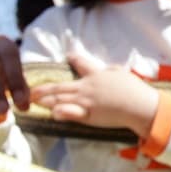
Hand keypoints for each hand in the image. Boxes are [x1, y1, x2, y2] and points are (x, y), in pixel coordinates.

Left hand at [31, 52, 158, 136]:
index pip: (82, 64)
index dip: (74, 59)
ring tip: (35, 102)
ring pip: (61, 100)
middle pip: (61, 87)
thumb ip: (112, 71)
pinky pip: (72, 113)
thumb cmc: (134, 89)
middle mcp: (87, 87)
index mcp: (96, 75)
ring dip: (47, 100)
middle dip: (45, 88)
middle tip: (32, 90)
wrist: (138, 105)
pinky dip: (61, 113)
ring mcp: (86, 101)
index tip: (67, 56)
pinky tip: (52, 113)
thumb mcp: (122, 74)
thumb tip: (108, 69)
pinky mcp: (90, 115)